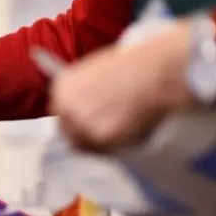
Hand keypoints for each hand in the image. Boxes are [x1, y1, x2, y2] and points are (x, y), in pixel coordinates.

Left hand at [48, 21, 197, 151]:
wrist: (155, 71)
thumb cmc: (133, 65)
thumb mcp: (97, 70)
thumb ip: (83, 90)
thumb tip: (82, 105)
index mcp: (63, 86)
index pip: (60, 112)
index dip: (73, 118)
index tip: (84, 123)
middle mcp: (67, 106)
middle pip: (68, 132)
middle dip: (83, 134)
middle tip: (103, 132)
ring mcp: (83, 124)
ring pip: (84, 145)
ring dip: (98, 143)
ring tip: (119, 132)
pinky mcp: (102, 138)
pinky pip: (104, 150)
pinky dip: (114, 146)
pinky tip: (127, 135)